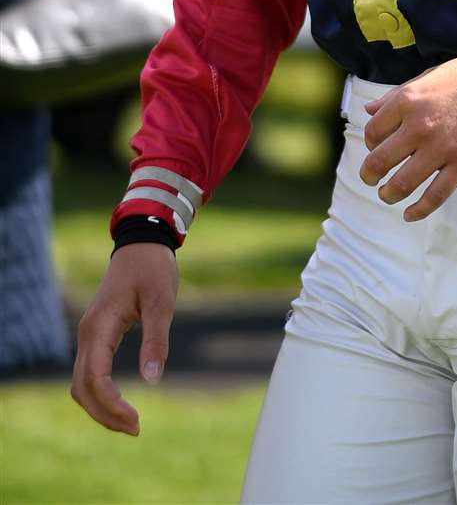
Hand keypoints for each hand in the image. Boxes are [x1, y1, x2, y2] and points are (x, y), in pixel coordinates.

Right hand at [71, 243, 178, 434]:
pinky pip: (89, 373)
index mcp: (100, 326)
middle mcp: (88, 334)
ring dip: (100, 407)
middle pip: (82, 388)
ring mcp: (89, 335)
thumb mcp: (161, 301)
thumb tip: (152, 379)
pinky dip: (100, 394)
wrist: (141, 241)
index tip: (137, 421)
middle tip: (136, 429)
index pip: (95, 378)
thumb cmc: (153, 268)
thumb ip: (156, 339)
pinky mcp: (97, 335)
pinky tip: (120, 403)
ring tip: (130, 423)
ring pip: (82, 384)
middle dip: (104, 414)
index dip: (112, 405)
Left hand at [359, 53, 456, 221]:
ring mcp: (441, 148)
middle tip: (371, 179)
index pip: (371, 132)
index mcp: (407, 101)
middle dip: (369, 176)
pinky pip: (436, 195)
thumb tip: (370, 110)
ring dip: (388, 195)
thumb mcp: (425, 77)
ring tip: (387, 195)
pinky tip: (410, 214)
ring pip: (403, 184)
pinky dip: (419, 210)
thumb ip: (395, 96)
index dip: (369, 143)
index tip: (375, 146)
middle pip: (379, 162)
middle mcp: (419, 126)